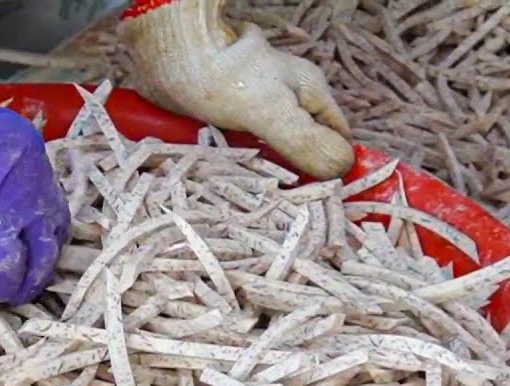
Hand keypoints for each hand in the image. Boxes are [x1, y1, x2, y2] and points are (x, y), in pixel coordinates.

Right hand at [0, 38, 68, 303]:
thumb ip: (13, 181)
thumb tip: (21, 229)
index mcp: (30, 163)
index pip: (56, 227)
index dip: (44, 256)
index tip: (30, 266)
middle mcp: (14, 187)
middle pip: (36, 257)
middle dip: (21, 282)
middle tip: (5, 287)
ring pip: (1, 270)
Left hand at [119, 0, 354, 179]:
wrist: (168, 56)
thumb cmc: (222, 79)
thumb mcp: (271, 113)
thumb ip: (305, 141)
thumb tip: (341, 168)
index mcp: (308, 93)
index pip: (336, 138)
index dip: (334, 168)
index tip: (323, 200)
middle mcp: (286, 102)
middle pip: (302, 150)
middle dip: (295, 178)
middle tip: (284, 206)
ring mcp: (255, 112)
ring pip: (270, 156)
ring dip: (262, 177)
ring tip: (254, 199)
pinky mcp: (225, 122)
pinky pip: (239, 155)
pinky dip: (236, 169)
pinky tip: (228, 184)